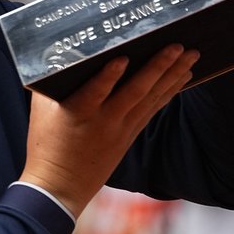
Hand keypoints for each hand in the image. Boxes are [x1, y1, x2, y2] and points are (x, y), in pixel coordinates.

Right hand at [20, 44, 198, 217]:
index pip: (95, 90)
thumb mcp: (42, 109)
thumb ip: (53, 81)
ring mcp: (120, 130)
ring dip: (172, 76)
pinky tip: (181, 79)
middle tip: (179, 46)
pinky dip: (168, 92)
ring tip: (191, 57)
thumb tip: (60, 51)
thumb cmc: (46, 143)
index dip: (108, 75)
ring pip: (150, 99)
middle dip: (159, 67)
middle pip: (135, 91)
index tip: (123, 57)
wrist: (59, 187)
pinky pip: (152, 110)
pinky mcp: (128, 136)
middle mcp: (104, 120)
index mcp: (78, 111)